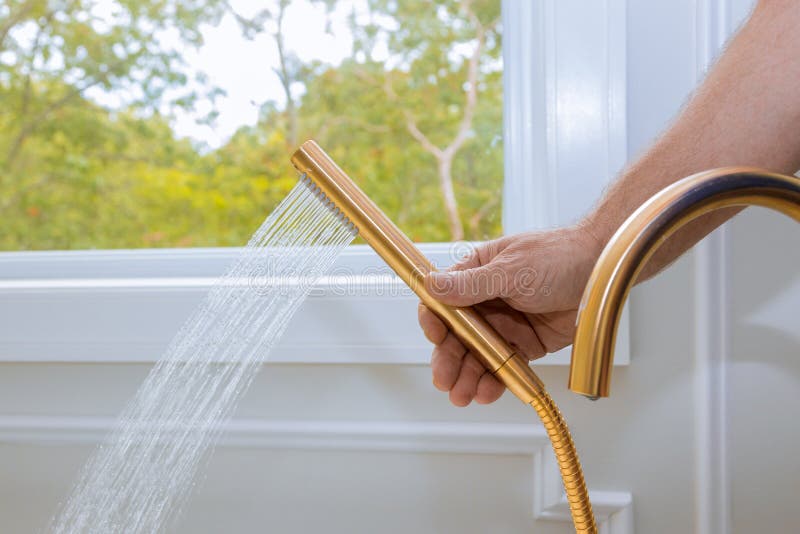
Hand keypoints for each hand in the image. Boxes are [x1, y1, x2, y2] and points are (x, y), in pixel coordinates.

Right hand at [418, 224, 601, 405]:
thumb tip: (433, 286)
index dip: (434, 321)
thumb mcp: (512, 269)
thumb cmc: (559, 256)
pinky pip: (505, 366)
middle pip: (456, 336)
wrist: (601, 271)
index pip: (443, 301)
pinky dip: (495, 381)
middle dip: (448, 360)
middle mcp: (486, 302)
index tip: (434, 337)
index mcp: (476, 275)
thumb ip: (472, 283)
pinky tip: (487, 392)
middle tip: (445, 380)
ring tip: (464, 395)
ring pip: (477, 356)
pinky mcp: (525, 344)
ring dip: (468, 376)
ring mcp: (505, 324)